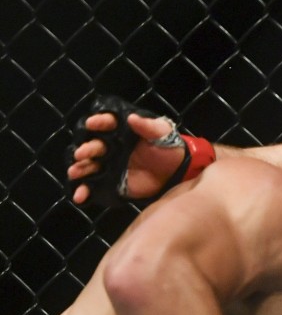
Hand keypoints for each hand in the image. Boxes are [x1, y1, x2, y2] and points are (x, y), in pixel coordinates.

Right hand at [66, 95, 184, 204]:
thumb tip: (132, 117)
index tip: (92, 123)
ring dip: (80, 168)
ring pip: (89, 165)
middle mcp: (110, 146)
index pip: (106, 124)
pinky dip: (85, 191)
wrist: (175, 173)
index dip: (99, 122)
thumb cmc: (168, 148)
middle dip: (86, 149)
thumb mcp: (162, 134)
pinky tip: (79, 196)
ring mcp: (108, 164)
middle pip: (94, 145)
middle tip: (81, 154)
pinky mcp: (110, 181)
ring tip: (74, 173)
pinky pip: (94, 186)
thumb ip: (149, 127)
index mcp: (121, 131)